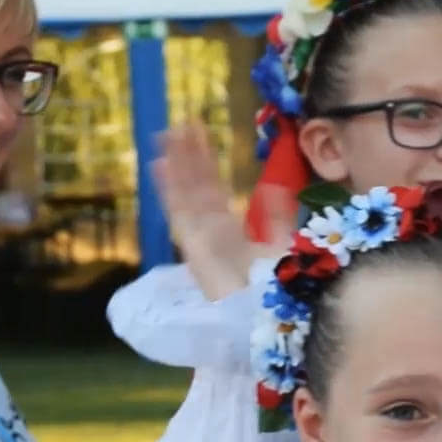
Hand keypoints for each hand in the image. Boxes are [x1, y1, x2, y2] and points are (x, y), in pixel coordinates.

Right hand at [152, 124, 294, 299]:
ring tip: (167, 134)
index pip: (212, 189)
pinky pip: (179, 212)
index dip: (204, 162)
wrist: (269, 316)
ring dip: (177, 164)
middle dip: (188, 156)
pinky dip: (169, 189)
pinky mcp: (194, 248)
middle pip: (195, 186)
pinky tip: (160, 164)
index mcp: (228, 232)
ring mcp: (200, 239)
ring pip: (184, 193)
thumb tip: (271, 189)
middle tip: (180, 124)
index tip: (199, 135)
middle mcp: (210, 233)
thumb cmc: (277, 289)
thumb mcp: (282, 245)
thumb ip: (275, 218)